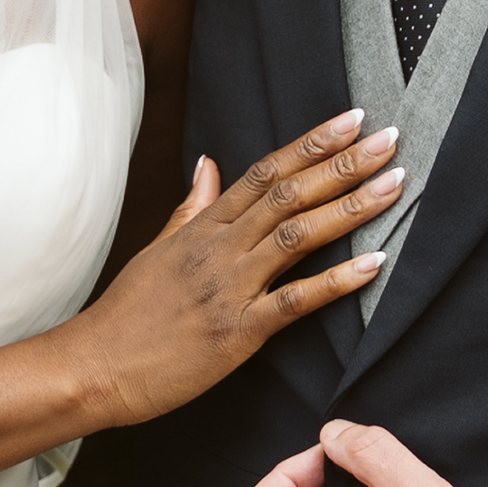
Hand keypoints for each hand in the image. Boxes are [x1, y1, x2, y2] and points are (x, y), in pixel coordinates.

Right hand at [60, 112, 402, 428]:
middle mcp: (219, 249)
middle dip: (343, 164)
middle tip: (391, 139)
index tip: (352, 120)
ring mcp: (229, 289)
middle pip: (289, 193)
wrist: (95, 367)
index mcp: (203, 227)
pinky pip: (294, 301)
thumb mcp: (159, 248)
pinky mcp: (237, 333)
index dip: (312, 143)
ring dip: (350, 207)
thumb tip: (209, 163)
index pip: (265, 171)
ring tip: (393, 184)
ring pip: (297, 235)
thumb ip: (192, 206)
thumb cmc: (127, 313)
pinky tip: (374, 264)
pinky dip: (336, 281)